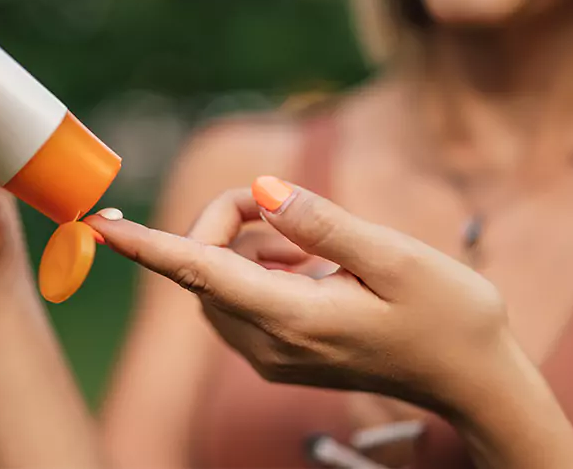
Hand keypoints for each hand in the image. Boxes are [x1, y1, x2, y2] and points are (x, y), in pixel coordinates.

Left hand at [84, 179, 514, 413]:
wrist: (472, 380)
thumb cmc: (449, 315)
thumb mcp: (397, 257)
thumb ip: (322, 223)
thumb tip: (258, 191)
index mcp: (296, 319)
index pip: (199, 272)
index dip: (145, 245)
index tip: (99, 224)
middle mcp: (271, 346)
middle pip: (203, 270)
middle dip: (224, 224)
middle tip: (282, 207)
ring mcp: (272, 358)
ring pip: (216, 286)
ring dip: (241, 247)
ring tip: (308, 243)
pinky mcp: (279, 357)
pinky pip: (238, 303)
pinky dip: (254, 270)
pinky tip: (306, 263)